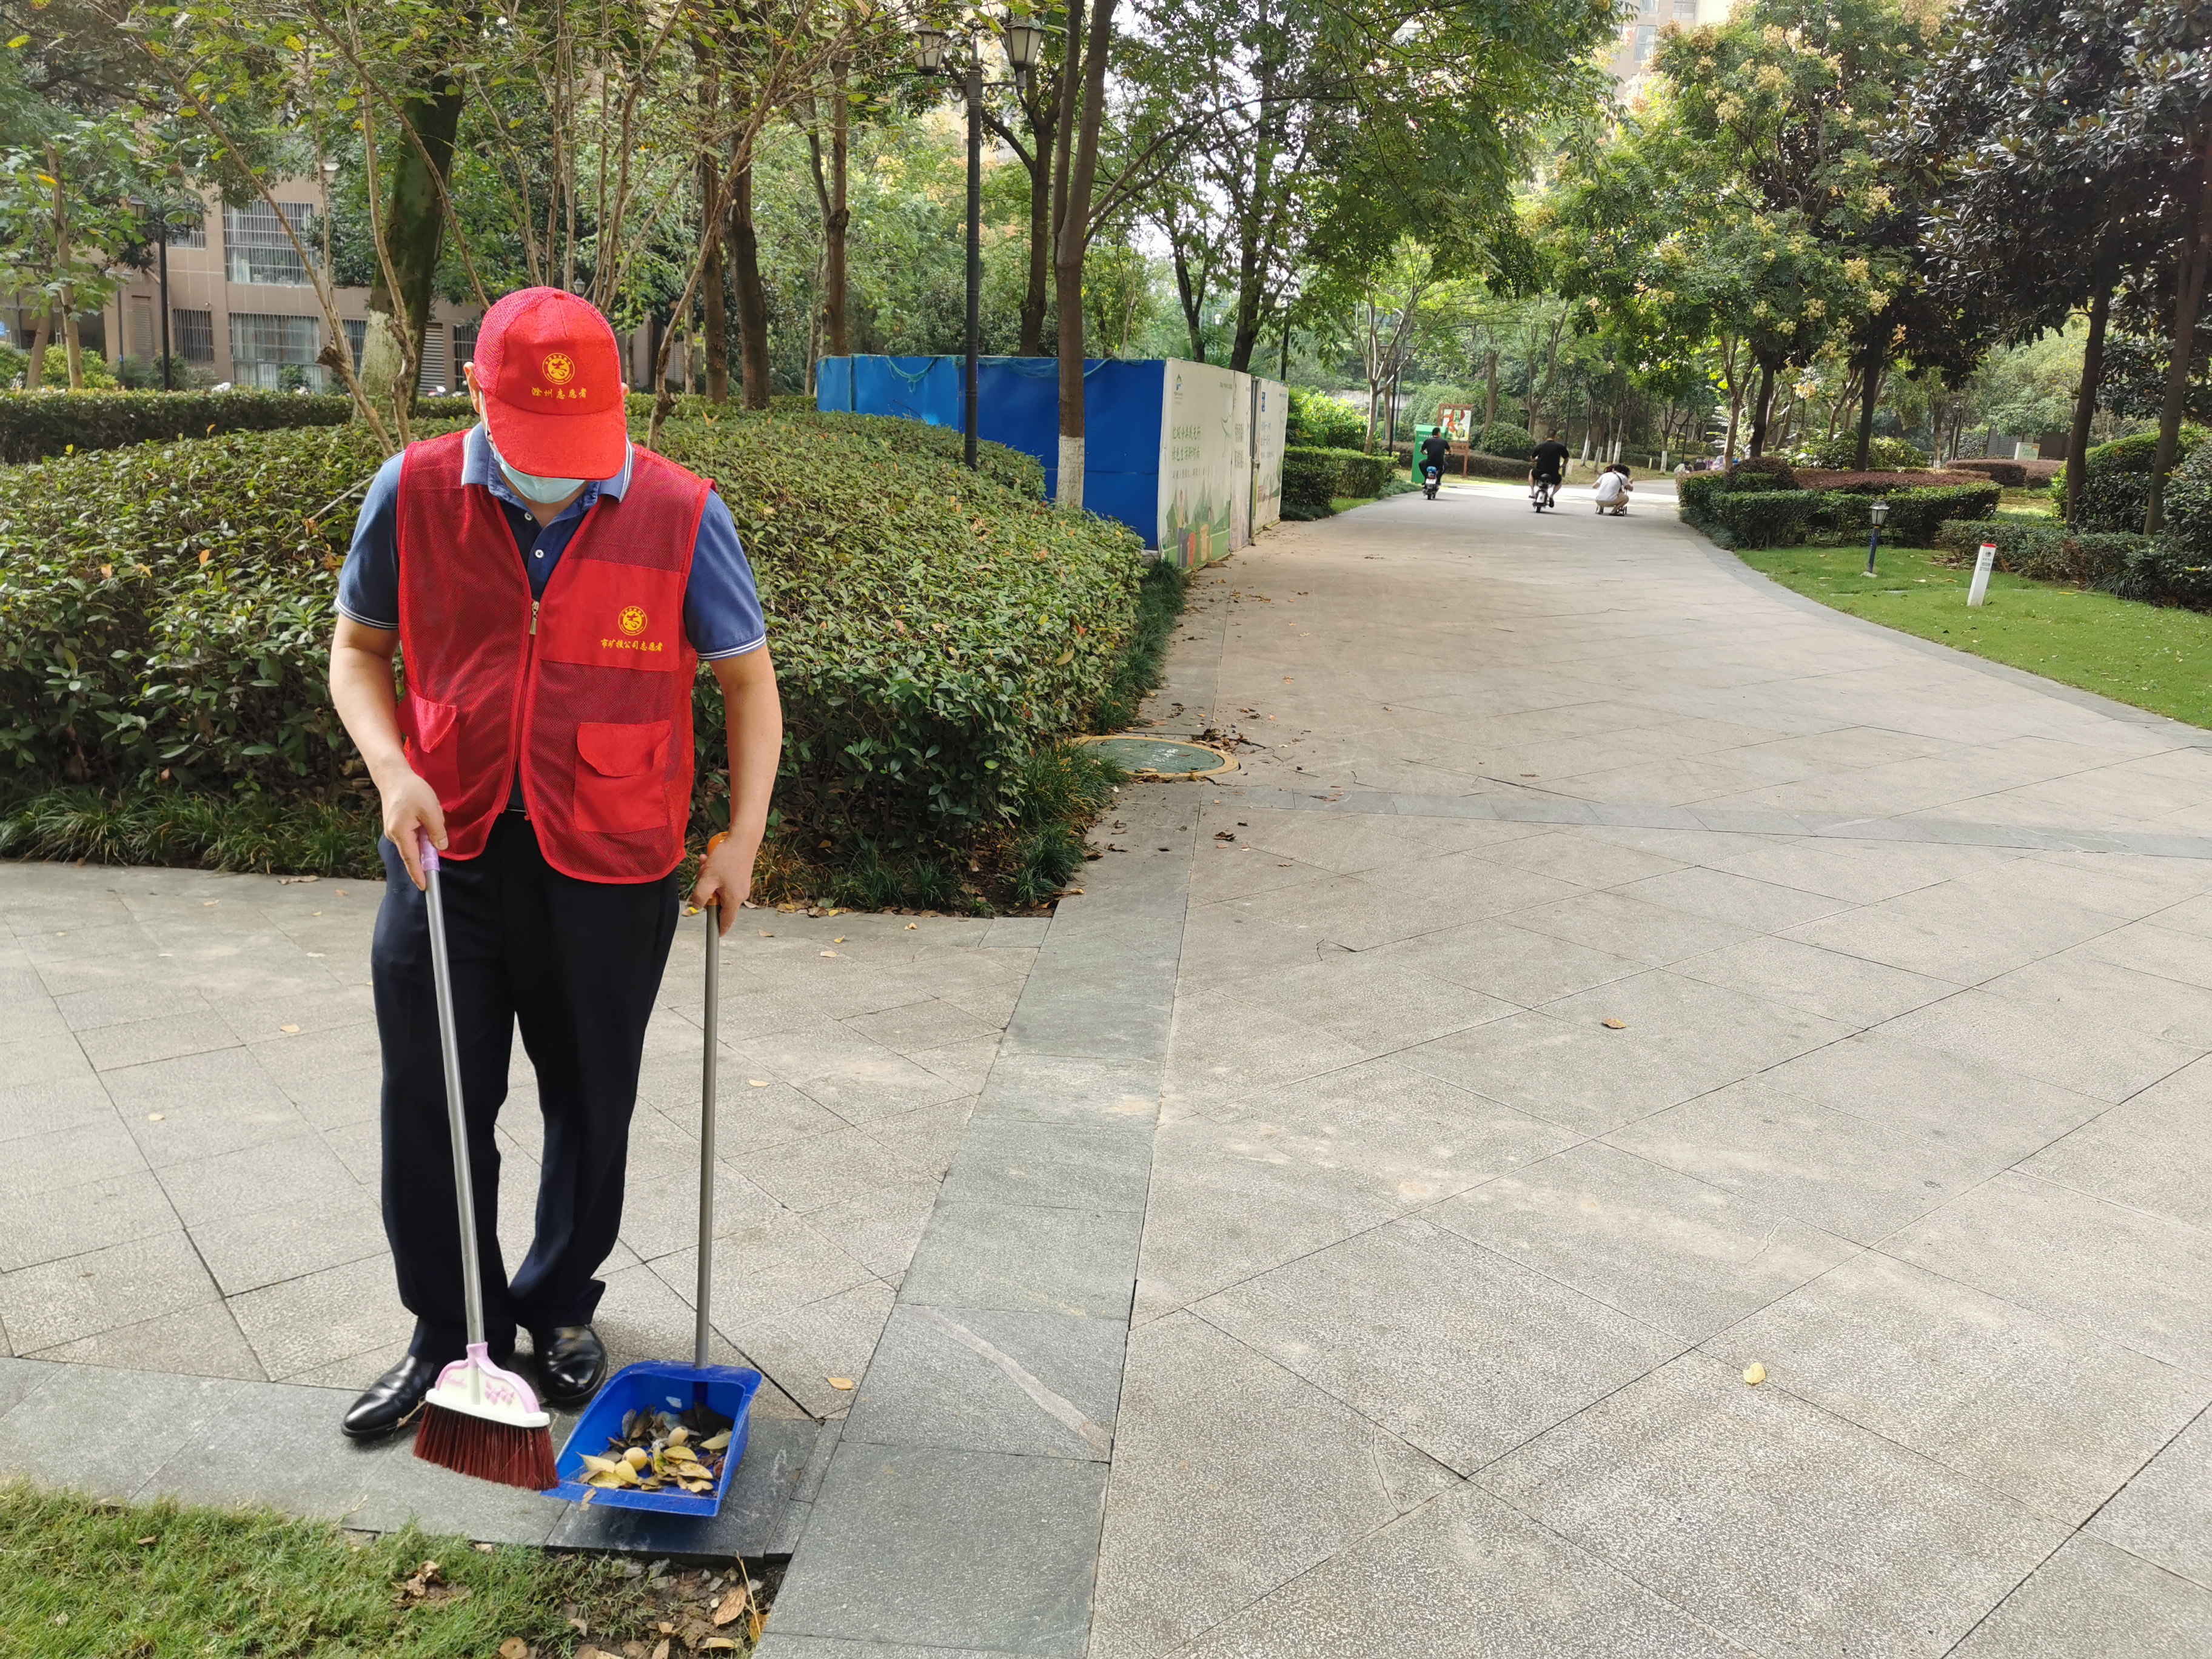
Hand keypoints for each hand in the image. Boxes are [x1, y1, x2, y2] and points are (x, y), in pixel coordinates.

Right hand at [377, 767, 446, 890]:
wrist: (393, 776)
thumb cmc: (412, 791)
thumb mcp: (431, 810)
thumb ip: (437, 831)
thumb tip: (440, 847)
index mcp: (400, 833)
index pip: (411, 859)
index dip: (419, 874)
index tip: (424, 887)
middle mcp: (394, 835)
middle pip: (414, 851)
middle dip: (428, 845)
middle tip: (433, 821)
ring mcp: (393, 831)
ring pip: (415, 841)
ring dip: (426, 832)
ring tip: (428, 810)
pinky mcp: (396, 826)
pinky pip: (413, 834)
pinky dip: (422, 828)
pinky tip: (424, 811)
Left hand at [692, 830, 757, 934]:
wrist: (743, 840)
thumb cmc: (726, 859)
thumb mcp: (708, 878)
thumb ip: (700, 895)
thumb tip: (697, 907)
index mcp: (733, 899)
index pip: (726, 921)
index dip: (719, 930)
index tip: (714, 936)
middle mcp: (740, 895)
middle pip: (718, 902)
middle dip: (707, 891)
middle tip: (703, 876)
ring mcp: (741, 886)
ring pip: (719, 889)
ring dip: (709, 879)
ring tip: (707, 864)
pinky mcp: (740, 878)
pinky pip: (723, 881)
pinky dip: (715, 873)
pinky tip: (711, 861)